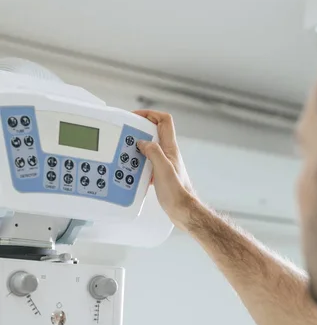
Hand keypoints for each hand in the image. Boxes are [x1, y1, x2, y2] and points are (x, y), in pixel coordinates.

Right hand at [135, 110, 196, 229]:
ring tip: (126, 152)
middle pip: (154, 132)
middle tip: (127, 134)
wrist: (181, 210)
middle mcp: (168, 154)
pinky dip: (138, 163)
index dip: (150, 114)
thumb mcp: (163, 169)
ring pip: (149, 148)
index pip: (164, 121)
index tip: (136, 116)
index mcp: (170, 148)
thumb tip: (142, 142)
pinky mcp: (160, 174)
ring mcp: (164, 164)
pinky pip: (147, 163)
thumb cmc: (177, 192)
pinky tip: (131, 169)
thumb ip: (153, 152)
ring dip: (137, 147)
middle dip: (140, 130)